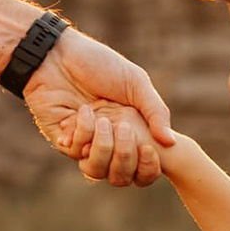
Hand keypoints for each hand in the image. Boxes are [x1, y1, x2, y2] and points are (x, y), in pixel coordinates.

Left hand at [24, 27, 171, 186]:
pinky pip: (76, 152)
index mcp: (130, 130)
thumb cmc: (99, 63)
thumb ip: (155, 112)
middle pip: (121, 176)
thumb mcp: (136, 83)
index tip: (149, 149)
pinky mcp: (63, 140)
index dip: (149, 167)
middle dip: (125, 158)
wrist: (59, 54)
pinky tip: (83, 112)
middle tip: (124, 129)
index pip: (143, 165)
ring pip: (98, 170)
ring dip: (104, 147)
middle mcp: (108, 142)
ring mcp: (85, 142)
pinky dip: (83, 133)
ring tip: (103, 120)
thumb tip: (170, 143)